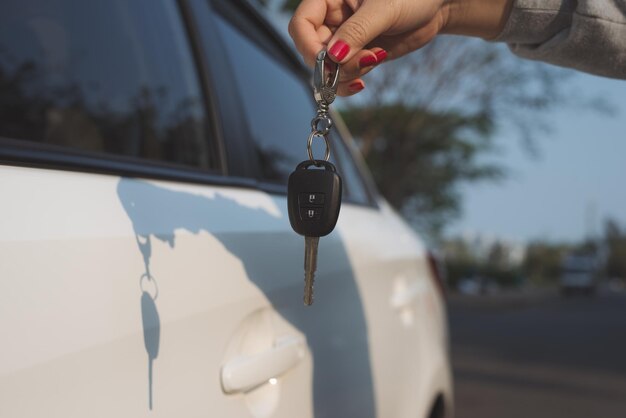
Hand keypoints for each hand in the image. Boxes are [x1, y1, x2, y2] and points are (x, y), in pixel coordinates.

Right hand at [288, 0, 512, 95]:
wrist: (437, 7)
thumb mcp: (383, 10)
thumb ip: (356, 32)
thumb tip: (331, 57)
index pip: (301, 25)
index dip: (309, 46)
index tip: (329, 62)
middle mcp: (332, 19)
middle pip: (312, 51)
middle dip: (333, 65)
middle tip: (362, 62)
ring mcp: (343, 39)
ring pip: (327, 68)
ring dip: (345, 74)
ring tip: (372, 61)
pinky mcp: (356, 55)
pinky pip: (342, 76)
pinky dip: (349, 83)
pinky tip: (363, 82)